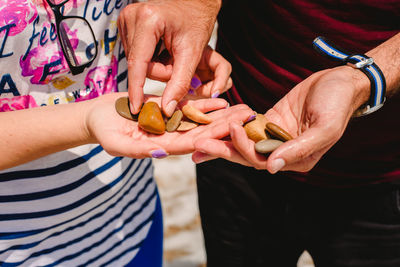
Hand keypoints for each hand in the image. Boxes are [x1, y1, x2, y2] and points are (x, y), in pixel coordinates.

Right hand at [85, 92, 253, 158]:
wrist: (97, 116)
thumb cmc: (103, 132)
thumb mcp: (117, 143)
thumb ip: (138, 149)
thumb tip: (161, 153)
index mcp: (162, 146)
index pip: (192, 143)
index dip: (214, 139)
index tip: (234, 134)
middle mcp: (171, 136)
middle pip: (203, 132)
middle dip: (226, 125)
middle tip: (249, 118)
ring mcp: (171, 122)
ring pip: (200, 119)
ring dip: (222, 115)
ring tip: (243, 109)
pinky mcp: (167, 108)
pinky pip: (189, 105)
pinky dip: (205, 103)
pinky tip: (222, 99)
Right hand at [117, 0, 222, 115]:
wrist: (195, 3)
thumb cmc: (197, 24)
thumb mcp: (192, 54)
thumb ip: (179, 83)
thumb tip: (166, 109)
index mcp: (148, 21)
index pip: (138, 63)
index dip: (136, 89)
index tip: (134, 108)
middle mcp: (131, 16)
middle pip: (138, 65)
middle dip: (159, 71)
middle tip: (177, 63)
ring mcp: (126, 18)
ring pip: (136, 61)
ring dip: (155, 65)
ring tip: (171, 52)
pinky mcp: (125, 23)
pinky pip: (135, 53)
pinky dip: (150, 58)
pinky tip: (162, 48)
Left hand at [193, 66, 369, 172]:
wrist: (340, 82)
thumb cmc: (337, 104)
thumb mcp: (324, 127)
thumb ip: (299, 148)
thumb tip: (272, 168)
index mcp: (297, 160)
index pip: (262, 161)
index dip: (244, 148)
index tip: (232, 127)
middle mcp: (283, 153)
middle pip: (246, 155)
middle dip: (222, 150)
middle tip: (197, 146)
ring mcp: (274, 138)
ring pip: (243, 142)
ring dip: (221, 141)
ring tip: (197, 140)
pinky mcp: (269, 122)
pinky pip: (247, 126)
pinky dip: (231, 126)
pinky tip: (213, 125)